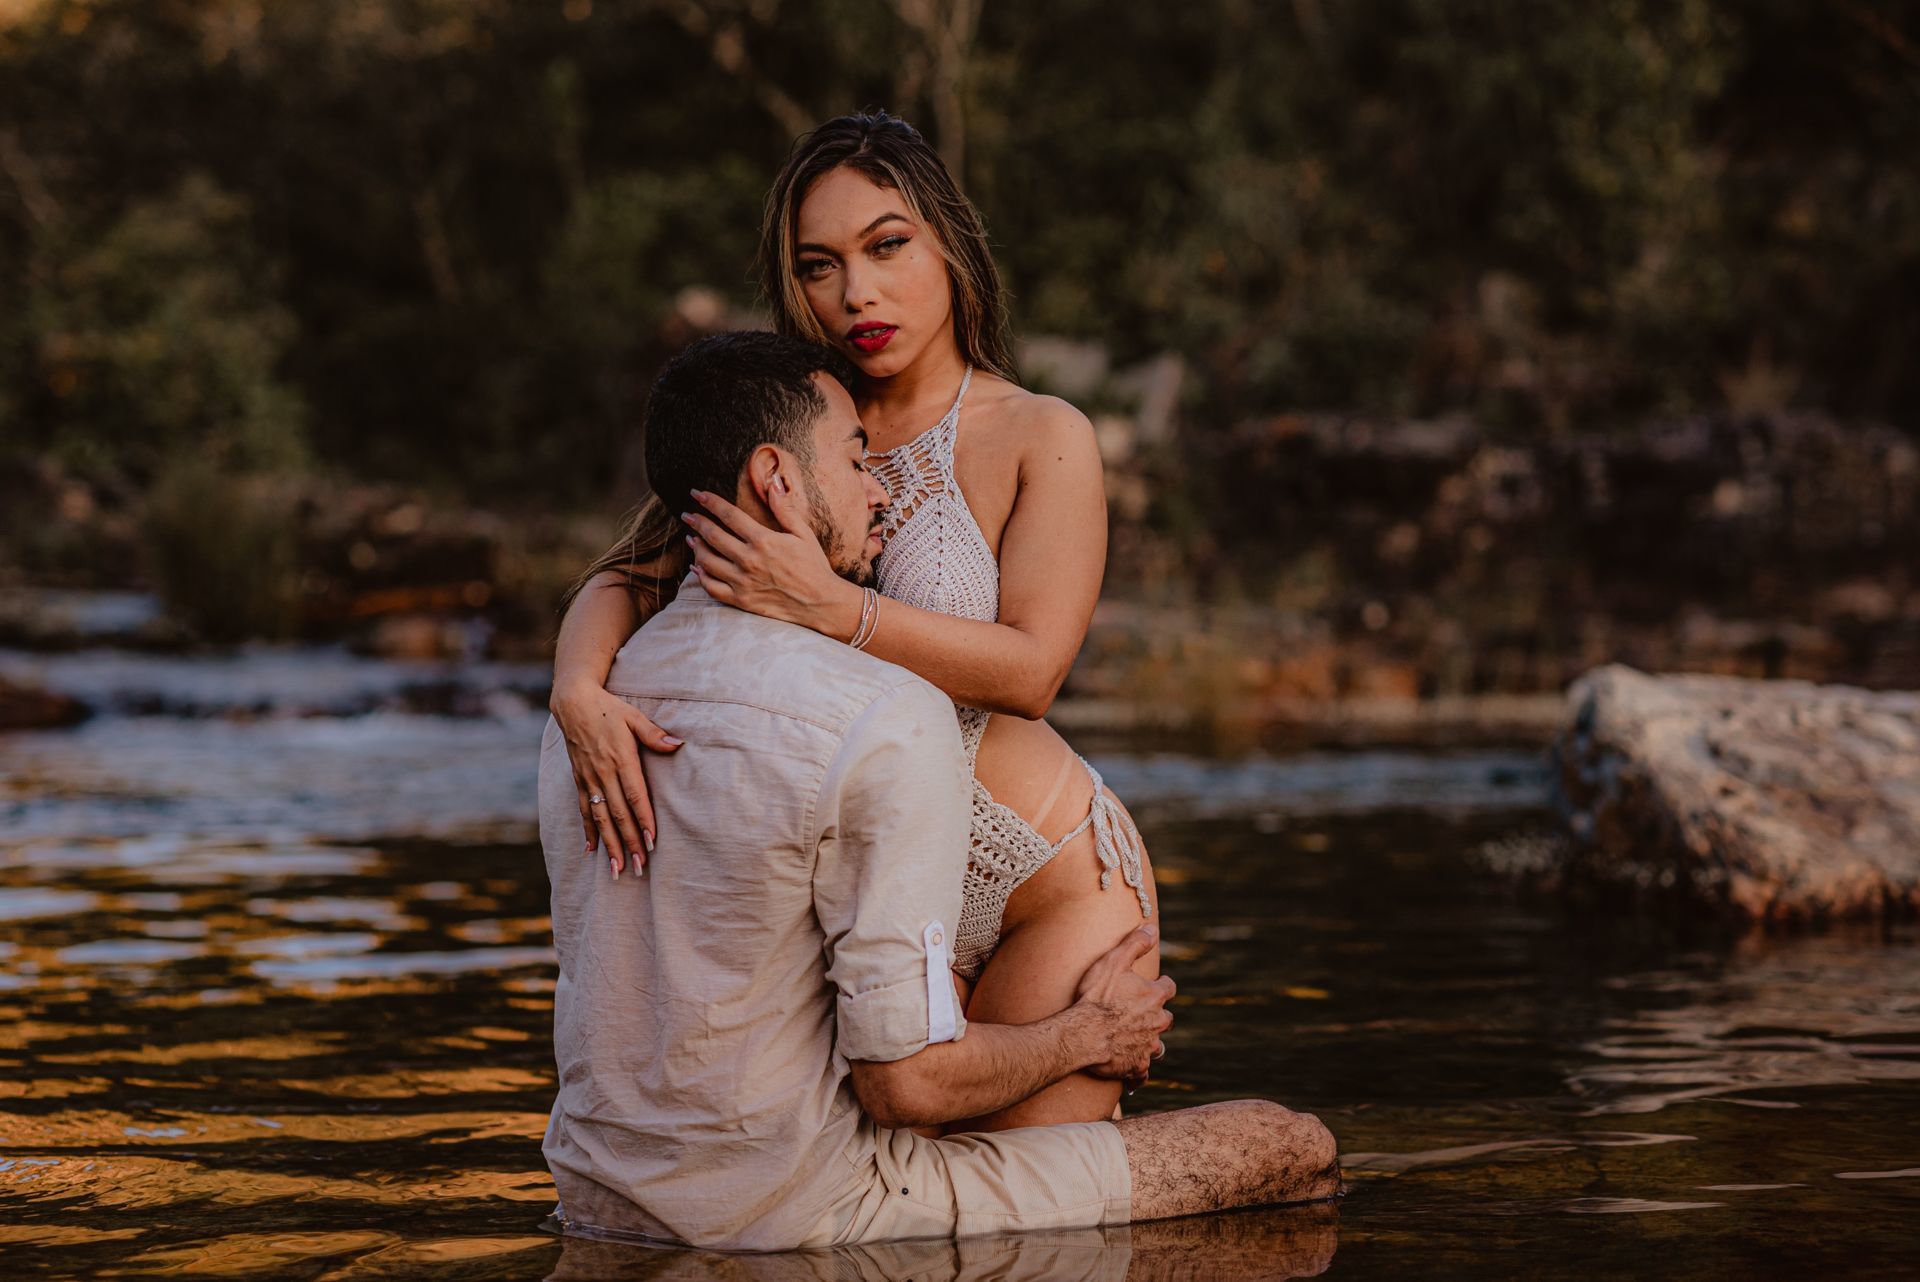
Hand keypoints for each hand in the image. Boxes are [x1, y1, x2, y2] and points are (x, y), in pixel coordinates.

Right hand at [550, 680, 681, 874]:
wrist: (572, 703)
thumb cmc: (609, 709)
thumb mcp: (635, 717)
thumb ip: (655, 734)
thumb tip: (678, 744)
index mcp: (621, 760)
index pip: (635, 797)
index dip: (644, 821)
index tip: (652, 843)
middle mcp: (603, 773)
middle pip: (619, 815)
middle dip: (630, 843)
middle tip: (639, 868)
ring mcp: (589, 779)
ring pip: (600, 819)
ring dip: (609, 845)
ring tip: (616, 869)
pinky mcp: (579, 781)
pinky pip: (584, 810)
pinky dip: (588, 831)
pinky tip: (591, 850)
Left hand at [681, 487, 860, 637]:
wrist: (821, 603)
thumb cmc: (814, 566)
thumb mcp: (803, 533)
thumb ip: (784, 509)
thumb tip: (772, 483)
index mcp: (764, 540)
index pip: (729, 515)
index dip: (710, 502)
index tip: (697, 494)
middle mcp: (749, 560)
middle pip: (713, 536)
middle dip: (696, 522)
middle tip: (687, 514)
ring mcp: (743, 582)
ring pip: (708, 562)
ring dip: (696, 547)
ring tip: (690, 538)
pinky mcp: (741, 600)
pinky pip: (712, 588)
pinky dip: (700, 577)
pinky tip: (696, 568)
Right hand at [1074, 924, 1174, 1081]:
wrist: (1083, 1034)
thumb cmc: (1096, 997)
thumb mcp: (1114, 961)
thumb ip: (1135, 943)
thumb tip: (1152, 928)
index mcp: (1155, 996)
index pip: (1168, 987)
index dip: (1161, 986)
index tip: (1153, 986)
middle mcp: (1157, 1022)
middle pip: (1166, 1019)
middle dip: (1156, 1016)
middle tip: (1141, 1014)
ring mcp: (1147, 1046)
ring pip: (1156, 1046)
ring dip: (1148, 1043)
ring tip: (1136, 1042)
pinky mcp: (1135, 1066)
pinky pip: (1142, 1073)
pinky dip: (1138, 1073)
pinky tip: (1132, 1073)